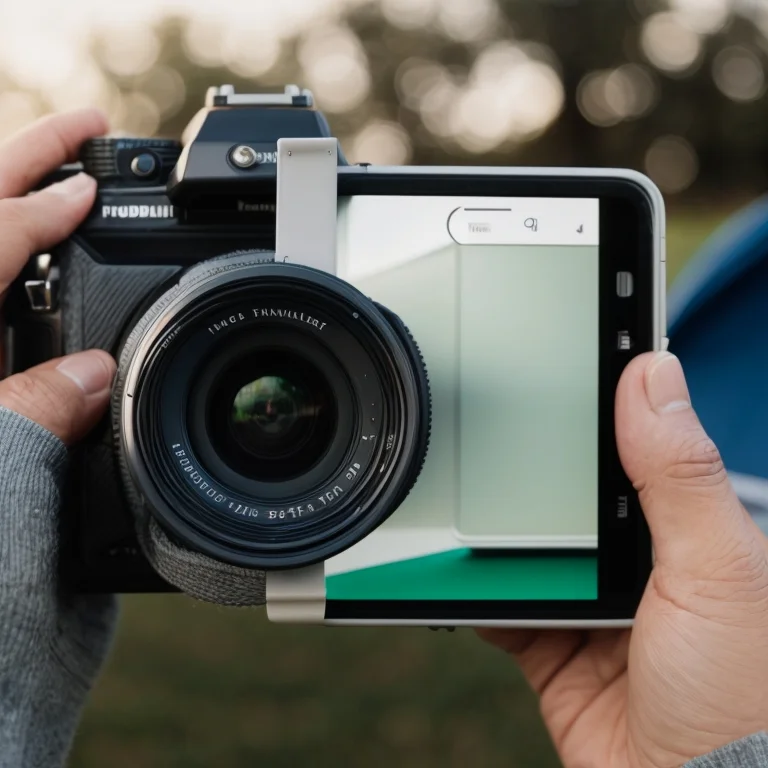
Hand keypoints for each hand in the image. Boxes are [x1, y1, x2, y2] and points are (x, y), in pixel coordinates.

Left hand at [0, 111, 117, 763]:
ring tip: (86, 194)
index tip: (88, 182)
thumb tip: (84, 372)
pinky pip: (49, 363)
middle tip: (82, 135)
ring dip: (43, 240)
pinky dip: (77, 323)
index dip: (30, 208)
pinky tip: (104, 304)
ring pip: (7, 300)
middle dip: (23, 178)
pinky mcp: (18, 435)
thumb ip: (24, 419)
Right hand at [480, 351, 767, 767]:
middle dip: (525, 463)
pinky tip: (449, 565)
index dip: (596, 393)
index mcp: (680, 523)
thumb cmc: (742, 698)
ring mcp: (585, 599)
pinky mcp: (547, 642)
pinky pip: (495, 602)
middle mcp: (632, 557)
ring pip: (521, 543)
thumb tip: (651, 372)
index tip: (558, 342)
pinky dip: (469, 587)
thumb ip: (680, 474)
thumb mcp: (718, 570)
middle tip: (485, 421)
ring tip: (457, 489)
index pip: (632, 439)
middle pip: (561, 489)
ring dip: (492, 529)